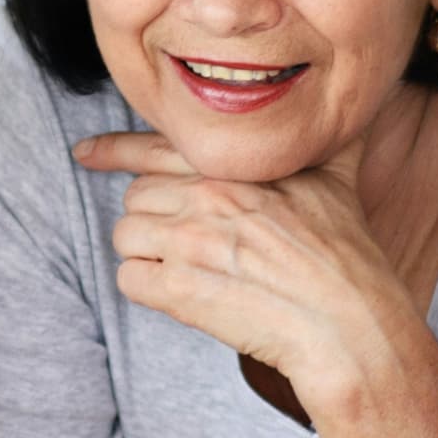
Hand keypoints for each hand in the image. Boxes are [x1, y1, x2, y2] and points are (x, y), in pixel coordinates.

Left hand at [78, 132, 424, 437]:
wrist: (352, 326)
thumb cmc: (348, 259)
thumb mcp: (338, 180)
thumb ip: (327, 140)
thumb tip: (345, 111)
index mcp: (237, 166)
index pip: (156, 145)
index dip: (113, 150)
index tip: (85, 152)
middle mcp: (207, 196)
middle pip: (137, 195)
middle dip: (154, 219)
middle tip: (190, 243)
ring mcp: (190, 243)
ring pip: (126, 235)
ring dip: (147, 254)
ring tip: (188, 270)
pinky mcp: (180, 291)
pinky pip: (129, 279)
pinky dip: (147, 288)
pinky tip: (181, 295)